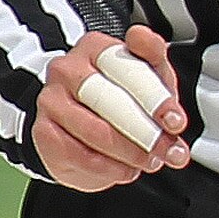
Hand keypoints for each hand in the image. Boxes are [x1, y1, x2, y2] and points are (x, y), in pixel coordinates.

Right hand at [34, 25, 190, 191]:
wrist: (83, 127)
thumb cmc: (123, 98)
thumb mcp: (151, 84)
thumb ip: (164, 91)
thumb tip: (173, 117)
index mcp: (98, 48)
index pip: (128, 67)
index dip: (156, 99)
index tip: (175, 122)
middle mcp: (68, 69)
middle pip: (111, 101)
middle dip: (146, 131)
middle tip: (166, 149)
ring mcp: (51, 100)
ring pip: (95, 131)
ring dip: (129, 152)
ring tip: (149, 161)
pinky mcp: (43, 131)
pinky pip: (79, 155)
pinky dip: (109, 168)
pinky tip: (124, 168)